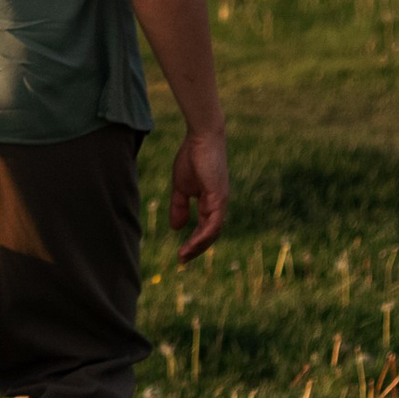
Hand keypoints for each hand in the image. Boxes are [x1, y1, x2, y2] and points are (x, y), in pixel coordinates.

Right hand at [167, 123, 228, 263]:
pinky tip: (193, 242)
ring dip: (199, 245)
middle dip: (197, 248)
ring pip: (213, 231)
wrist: (201, 137)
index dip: (194, 242)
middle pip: (211, 234)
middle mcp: (219, 205)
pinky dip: (204, 234)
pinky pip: (214, 222)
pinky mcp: (219, 196)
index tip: (181, 254)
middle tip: (183, 260)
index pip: (206, 228)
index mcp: (211, 202)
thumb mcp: (181, 187)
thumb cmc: (192, 157)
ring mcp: (221, 201)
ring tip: (184, 255)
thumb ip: (179, 206)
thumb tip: (176, 227)